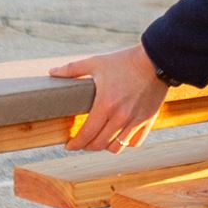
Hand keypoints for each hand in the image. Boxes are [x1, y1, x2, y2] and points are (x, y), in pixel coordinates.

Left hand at [50, 42, 172, 152]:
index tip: (69, 146)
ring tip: (99, 141)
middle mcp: (120, 117)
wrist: (155, 60)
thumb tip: (52, 73)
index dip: (75, 144)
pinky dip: (125, 143)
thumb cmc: (123, 61)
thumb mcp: (96, 63)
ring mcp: (135, 121)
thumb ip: (72, 69)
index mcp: (105, 105)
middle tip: (81, 142)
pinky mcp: (147, 120)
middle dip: (87, 146)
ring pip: (117, 147)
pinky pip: (134, 142)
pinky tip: (118, 136)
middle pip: (99, 144)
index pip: (86, 135)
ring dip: (105, 147)